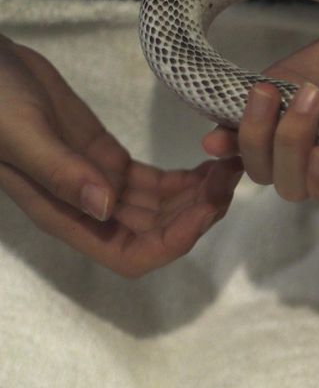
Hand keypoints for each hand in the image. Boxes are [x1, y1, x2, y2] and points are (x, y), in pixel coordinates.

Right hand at [0, 36, 240, 276]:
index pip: (131, 255)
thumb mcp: (20, 132)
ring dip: (199, 195)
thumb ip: (60, 172)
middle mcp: (88, 209)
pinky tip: (212, 161)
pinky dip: (187, 177)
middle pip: (157, 234)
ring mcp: (100, 184)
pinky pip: (156, 182)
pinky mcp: (108, 159)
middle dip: (197, 214)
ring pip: (163, 208)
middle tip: (229, 178)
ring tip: (229, 165)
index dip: (173, 242)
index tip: (205, 210)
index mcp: (66, 216)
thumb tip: (104, 208)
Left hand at [202, 21, 318, 216]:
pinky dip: (223, 141)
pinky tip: (214, 133)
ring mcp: (290, 144)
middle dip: (292, 145)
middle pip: (293, 186)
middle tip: (313, 93)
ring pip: (260, 168)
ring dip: (256, 136)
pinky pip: (233, 143)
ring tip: (267, 91)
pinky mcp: (264, 117)